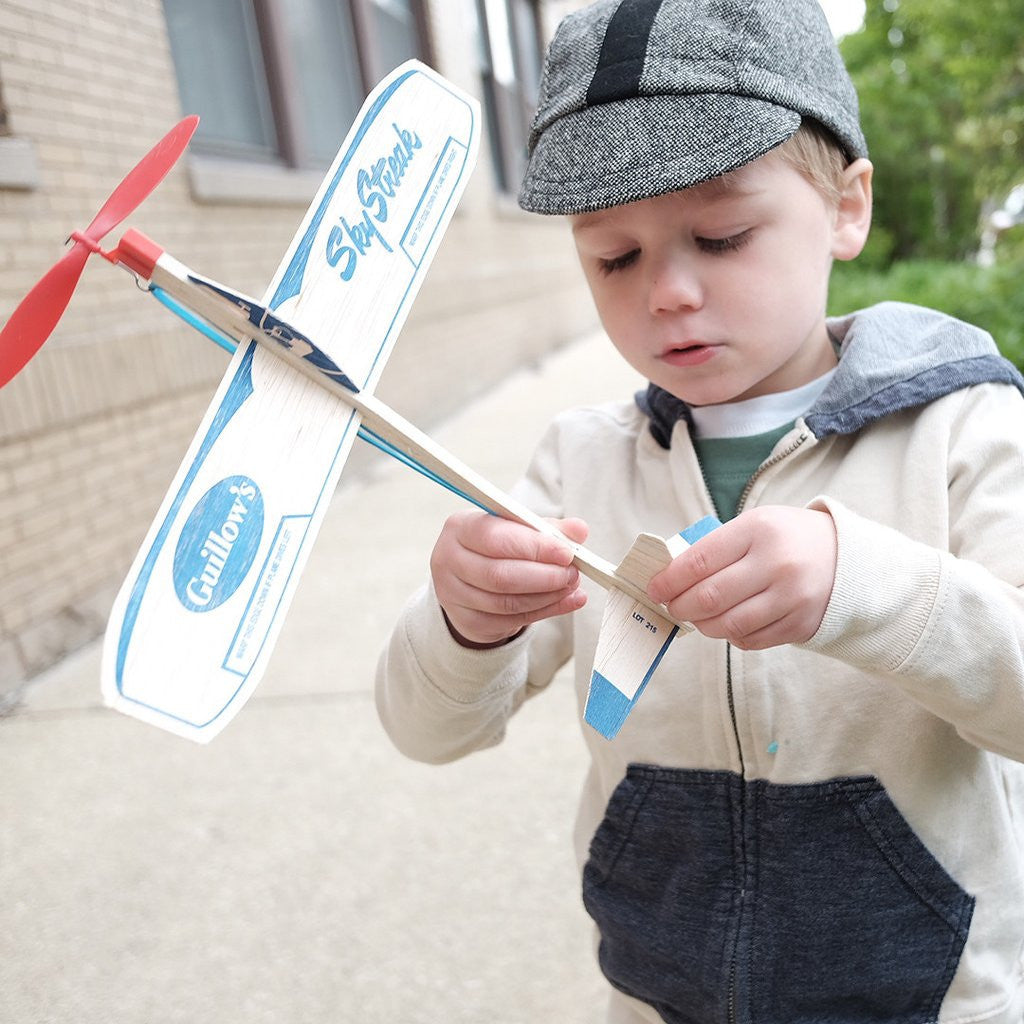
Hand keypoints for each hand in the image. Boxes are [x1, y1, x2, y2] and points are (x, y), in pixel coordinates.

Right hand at [430, 510, 589, 646]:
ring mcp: (453, 594)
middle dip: (543, 576)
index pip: (495, 538)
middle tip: (572, 573)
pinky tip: (564, 602)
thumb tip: (578, 530)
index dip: (534, 547)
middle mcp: (448, 559)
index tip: (567, 552)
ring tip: (570, 586)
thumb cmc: (497, 546)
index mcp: (460, 527)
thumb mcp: (519, 529)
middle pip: (499, 575)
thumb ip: (548, 528)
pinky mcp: (466, 621)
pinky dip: (543, 612)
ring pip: (505, 602)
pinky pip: (509, 620)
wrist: (471, 578)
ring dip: (546, 596)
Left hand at [648, 506, 836, 649]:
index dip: (669, 580)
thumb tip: (669, 577)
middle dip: (680, 606)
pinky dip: (730, 635)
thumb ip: (716, 548)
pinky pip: (750, 640)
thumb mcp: (755, 526)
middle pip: (710, 597)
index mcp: (759, 530)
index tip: (654, 588)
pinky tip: (727, 624)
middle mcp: (777, 564)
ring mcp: (792, 597)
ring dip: (703, 625)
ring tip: (697, 617)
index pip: (700, 560)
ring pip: (728, 624)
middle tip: (671, 607)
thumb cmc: (786, 539)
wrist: (847, 558)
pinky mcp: (801, 624)